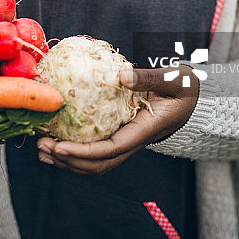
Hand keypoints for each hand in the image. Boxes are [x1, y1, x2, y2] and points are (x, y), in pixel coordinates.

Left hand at [36, 65, 198, 175]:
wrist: (196, 98)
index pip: (110, 150)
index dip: (83, 152)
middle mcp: (134, 141)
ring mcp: (127, 140)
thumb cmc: (185, 87)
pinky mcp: (122, 134)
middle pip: (98, 163)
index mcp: (144, 131)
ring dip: (68, 159)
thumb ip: (148, 77)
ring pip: (96, 161)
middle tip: (42, 147)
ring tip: (42, 149)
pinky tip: (57, 138)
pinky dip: (75, 149)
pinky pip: (97, 148)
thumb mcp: (173, 79)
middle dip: (68, 160)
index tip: (59, 146)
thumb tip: (121, 75)